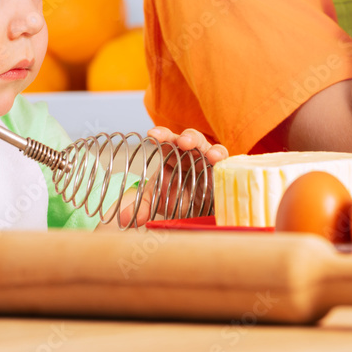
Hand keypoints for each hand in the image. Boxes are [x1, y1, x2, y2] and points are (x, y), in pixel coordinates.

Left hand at [105, 127, 226, 228]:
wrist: (195, 212)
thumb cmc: (175, 197)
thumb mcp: (156, 200)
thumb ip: (141, 205)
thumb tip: (124, 217)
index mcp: (172, 155)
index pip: (166, 140)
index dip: (161, 134)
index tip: (151, 134)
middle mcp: (191, 154)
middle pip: (190, 139)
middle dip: (187, 138)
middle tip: (183, 142)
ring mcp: (208, 162)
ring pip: (211, 148)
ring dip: (211, 150)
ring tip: (211, 155)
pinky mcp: (222, 173)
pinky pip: (227, 164)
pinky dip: (225, 164)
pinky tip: (223, 165)